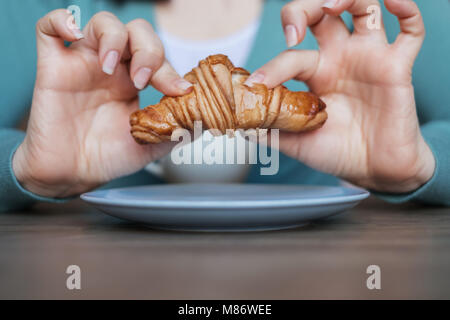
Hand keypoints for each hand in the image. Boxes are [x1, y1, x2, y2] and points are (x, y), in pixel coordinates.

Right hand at [13, 10, 192, 197]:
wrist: (72, 175)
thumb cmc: (108, 158)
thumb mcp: (152, 145)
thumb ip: (178, 129)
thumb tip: (207, 118)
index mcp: (134, 82)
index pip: (158, 58)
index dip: (170, 70)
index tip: (180, 92)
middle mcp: (112, 69)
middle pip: (136, 32)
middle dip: (147, 50)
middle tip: (143, 80)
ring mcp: (83, 64)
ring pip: (101, 24)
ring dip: (114, 38)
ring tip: (110, 68)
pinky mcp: (53, 66)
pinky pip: (49, 29)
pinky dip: (62, 19)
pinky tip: (75, 33)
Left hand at [246, 0, 434, 192]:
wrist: (373, 170)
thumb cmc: (336, 152)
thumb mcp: (294, 142)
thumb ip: (268, 130)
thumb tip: (237, 123)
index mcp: (315, 73)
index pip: (292, 54)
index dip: (273, 66)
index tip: (258, 85)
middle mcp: (341, 58)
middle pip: (322, 13)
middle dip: (303, 10)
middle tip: (292, 30)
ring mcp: (369, 58)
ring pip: (362, 7)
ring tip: (331, 6)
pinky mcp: (397, 66)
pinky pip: (411, 30)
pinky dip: (405, 9)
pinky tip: (392, 3)